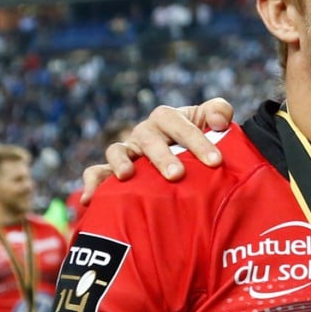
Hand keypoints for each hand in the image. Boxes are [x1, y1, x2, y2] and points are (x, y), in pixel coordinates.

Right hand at [80, 98, 235, 203]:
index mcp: (167, 118)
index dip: (197, 141)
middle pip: (150, 140)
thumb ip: (219, 111)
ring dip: (121, 163)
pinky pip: (96, 172)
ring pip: (117, 151)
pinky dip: (91, 183)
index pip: (179, 125)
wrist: (188, 156)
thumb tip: (219, 121)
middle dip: (163, 157)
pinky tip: (90, 200)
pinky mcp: (114, 170)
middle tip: (177, 175)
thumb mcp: (213, 121)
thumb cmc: (202, 137)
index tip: (216, 161)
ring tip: (127, 176)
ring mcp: (128, 150)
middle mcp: (145, 132)